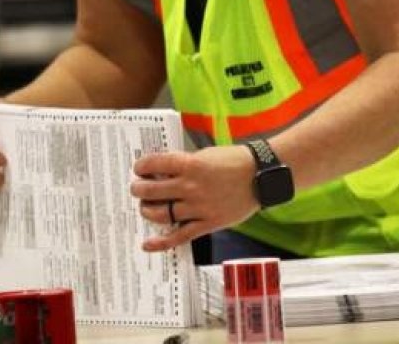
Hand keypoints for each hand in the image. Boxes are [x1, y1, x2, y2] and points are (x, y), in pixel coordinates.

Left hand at [130, 145, 258, 251]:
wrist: (261, 175)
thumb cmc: (234, 161)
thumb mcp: (206, 154)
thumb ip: (184, 164)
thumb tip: (162, 171)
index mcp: (191, 164)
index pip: (155, 164)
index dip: (142, 166)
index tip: (138, 168)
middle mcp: (192, 186)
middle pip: (153, 191)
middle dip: (139, 190)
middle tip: (137, 189)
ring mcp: (199, 207)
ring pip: (162, 214)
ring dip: (147, 211)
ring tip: (145, 207)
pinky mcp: (208, 223)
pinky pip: (180, 235)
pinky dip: (162, 242)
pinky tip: (148, 244)